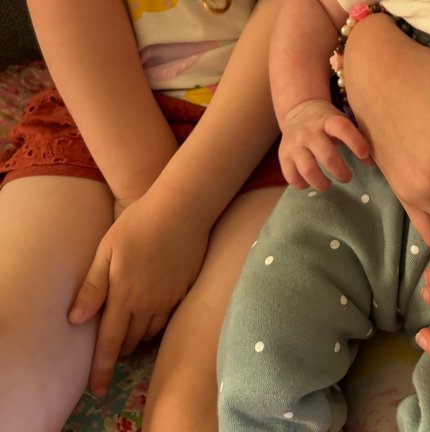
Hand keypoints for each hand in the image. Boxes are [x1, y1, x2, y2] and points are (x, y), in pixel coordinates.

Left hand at [67, 193, 208, 396]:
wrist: (183, 208)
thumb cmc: (138, 224)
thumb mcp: (107, 250)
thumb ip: (92, 287)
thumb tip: (75, 320)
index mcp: (124, 296)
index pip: (109, 342)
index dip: (101, 369)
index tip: (98, 389)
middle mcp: (148, 304)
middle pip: (130, 341)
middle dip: (119, 350)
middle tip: (111, 347)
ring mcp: (169, 298)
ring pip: (150, 333)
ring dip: (137, 338)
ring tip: (130, 332)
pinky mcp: (184, 290)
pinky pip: (168, 319)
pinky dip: (156, 324)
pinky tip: (152, 314)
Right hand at [279, 98, 371, 189]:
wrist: (299, 111)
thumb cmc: (327, 121)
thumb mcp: (341, 121)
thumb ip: (355, 138)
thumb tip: (370, 162)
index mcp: (328, 120)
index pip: (343, 128)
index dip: (356, 142)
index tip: (364, 155)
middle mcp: (309, 131)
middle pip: (326, 155)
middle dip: (340, 171)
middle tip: (347, 177)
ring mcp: (294, 143)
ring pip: (308, 169)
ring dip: (321, 183)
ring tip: (329, 184)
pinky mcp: (283, 155)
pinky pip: (291, 176)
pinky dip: (302, 184)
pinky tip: (310, 183)